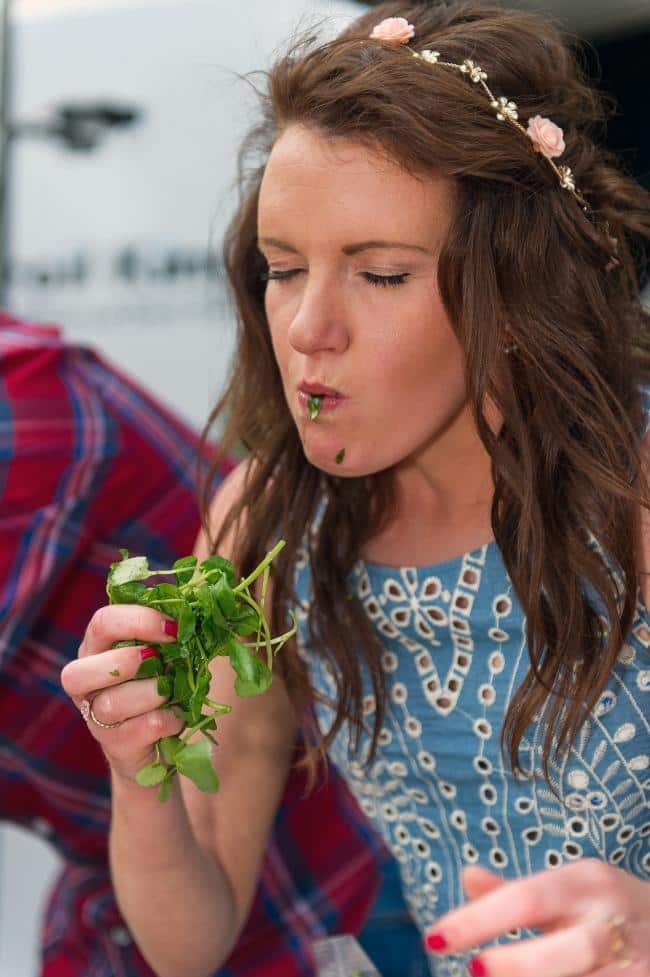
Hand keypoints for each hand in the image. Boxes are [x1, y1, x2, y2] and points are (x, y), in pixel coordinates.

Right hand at [60, 604, 183, 781]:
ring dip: (152, 693)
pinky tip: (176, 716)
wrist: (158, 740)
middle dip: (125, 662)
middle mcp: (86, 683)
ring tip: (171, 691)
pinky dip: (166, 720)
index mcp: (97, 648)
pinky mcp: (115, 745)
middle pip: (79, 671)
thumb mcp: (163, 652)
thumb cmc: (160, 681)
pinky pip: (139, 730)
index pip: (103, 623)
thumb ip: (171, 631)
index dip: (138, 621)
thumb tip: (199, 609)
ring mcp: (95, 718)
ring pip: (112, 704)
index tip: (174, 628)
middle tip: (158, 659)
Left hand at [424, 860, 649, 976]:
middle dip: (518, 965)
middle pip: (571, 950)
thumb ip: (514, 890)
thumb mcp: (564, 886)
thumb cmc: (600, 907)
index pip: (526, 898)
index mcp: (586, 882)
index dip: (478, 921)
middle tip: (472, 969)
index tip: (434, 938)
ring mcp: (635, 962)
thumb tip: (468, 877)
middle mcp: (613, 920)